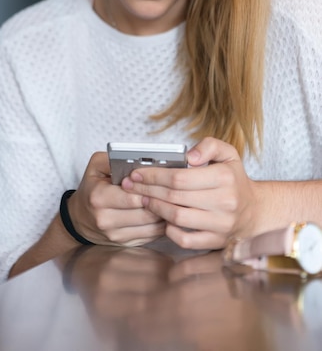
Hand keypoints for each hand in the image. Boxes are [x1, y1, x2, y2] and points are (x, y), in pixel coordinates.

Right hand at [68, 152, 165, 246]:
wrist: (79, 219)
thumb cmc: (91, 189)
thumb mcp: (95, 167)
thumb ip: (113, 160)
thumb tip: (135, 160)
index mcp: (98, 198)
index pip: (133, 196)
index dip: (149, 188)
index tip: (160, 182)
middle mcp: (106, 220)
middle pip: (145, 212)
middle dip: (160, 201)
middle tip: (173, 192)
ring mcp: (116, 235)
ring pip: (151, 226)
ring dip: (164, 214)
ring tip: (171, 202)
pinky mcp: (125, 244)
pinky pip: (151, 236)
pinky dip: (161, 225)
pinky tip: (165, 213)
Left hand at [121, 137, 257, 249]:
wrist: (255, 211)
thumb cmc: (234, 180)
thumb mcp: (228, 154)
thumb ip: (209, 146)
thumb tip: (189, 156)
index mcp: (224, 177)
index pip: (180, 177)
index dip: (154, 175)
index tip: (138, 173)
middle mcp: (224, 202)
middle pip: (175, 197)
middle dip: (148, 190)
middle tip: (132, 186)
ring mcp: (220, 224)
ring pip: (177, 217)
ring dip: (155, 208)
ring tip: (143, 200)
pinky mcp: (216, 242)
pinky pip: (186, 240)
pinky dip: (170, 231)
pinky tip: (163, 220)